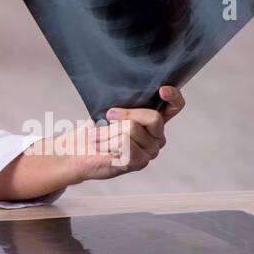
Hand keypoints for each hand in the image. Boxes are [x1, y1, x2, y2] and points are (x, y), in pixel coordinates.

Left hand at [66, 84, 185, 183]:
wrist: (78, 150)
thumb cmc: (96, 128)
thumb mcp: (110, 108)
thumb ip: (125, 102)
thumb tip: (128, 92)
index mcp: (152, 120)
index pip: (175, 106)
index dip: (173, 96)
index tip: (162, 90)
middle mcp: (157, 136)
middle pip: (153, 117)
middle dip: (126, 114)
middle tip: (108, 115)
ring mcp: (150, 151)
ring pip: (133, 129)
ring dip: (109, 130)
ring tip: (99, 136)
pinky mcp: (138, 162)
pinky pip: (125, 144)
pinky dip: (107, 141)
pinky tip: (102, 146)